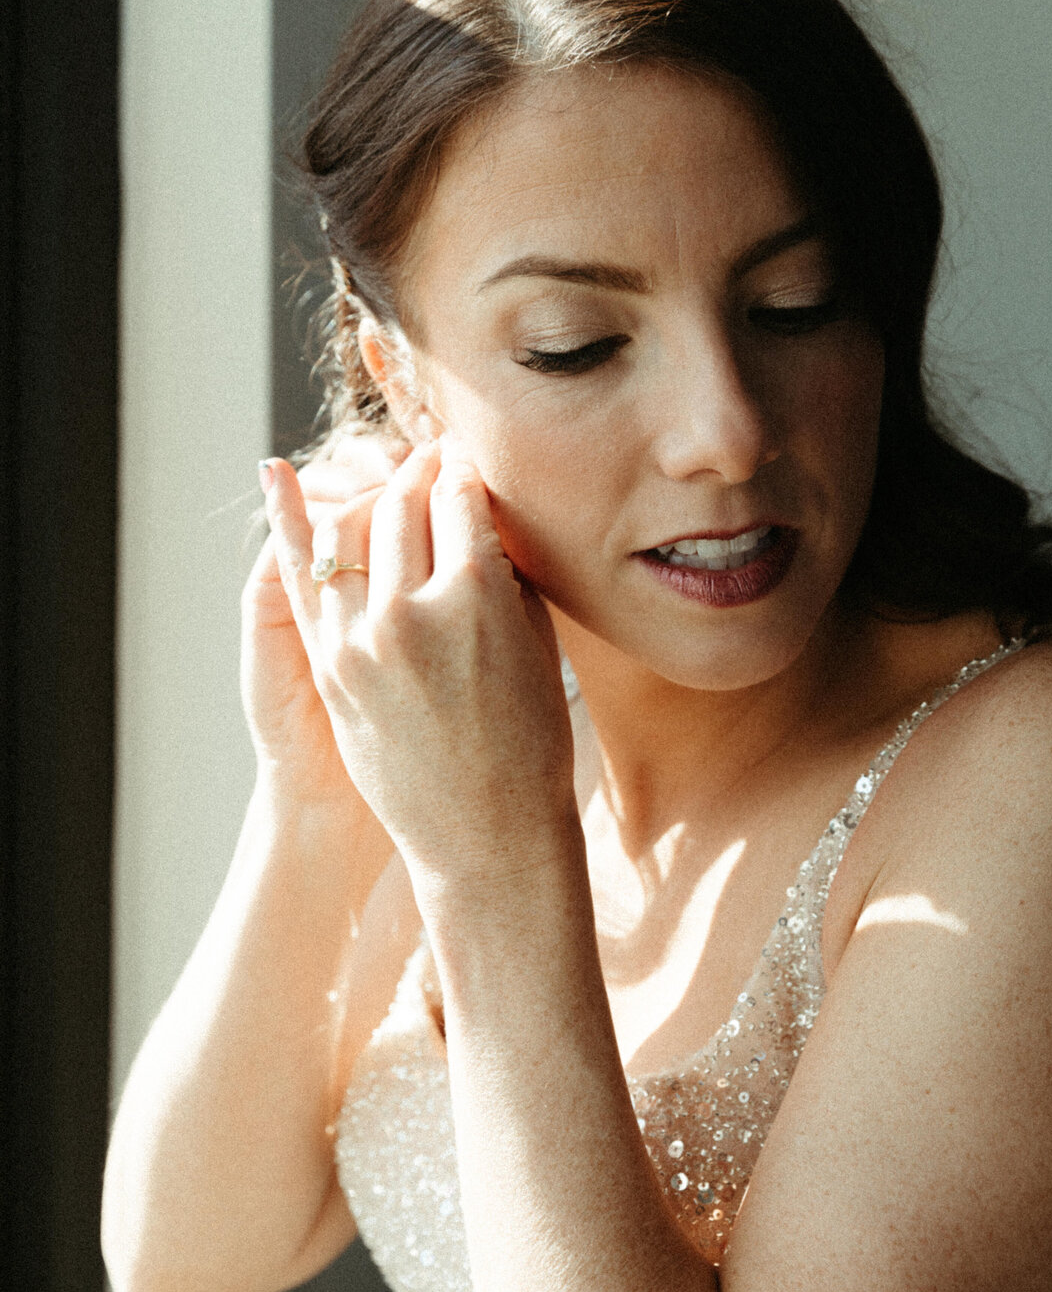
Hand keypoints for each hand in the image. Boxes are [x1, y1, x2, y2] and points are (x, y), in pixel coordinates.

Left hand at [258, 440, 577, 892]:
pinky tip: (280, 477)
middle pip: (402, 507)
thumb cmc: (529, 738)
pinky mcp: (328, 667)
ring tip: (388, 489)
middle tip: (432, 462)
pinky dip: (291, 523)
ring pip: (350, 533)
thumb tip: (475, 509)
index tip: (466, 458)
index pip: (459, 499)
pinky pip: (303, 578)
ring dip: (371, 499)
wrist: (486, 833)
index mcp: (476, 597)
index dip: (464, 471)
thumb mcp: (532, 639)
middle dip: (419, 475)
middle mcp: (410, 611)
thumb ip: (500, 568)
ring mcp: (360, 641)